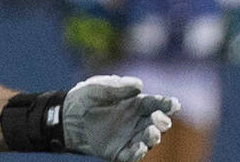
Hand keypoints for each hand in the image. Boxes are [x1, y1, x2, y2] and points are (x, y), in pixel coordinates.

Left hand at [62, 75, 178, 161]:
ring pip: (148, 140)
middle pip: (158, 123)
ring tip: (150, 133)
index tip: (174, 105)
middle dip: (162, 122)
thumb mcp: (98, 87)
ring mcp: (128, 137)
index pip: (157, 103)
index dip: (168, 104)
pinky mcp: (117, 152)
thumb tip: (139, 86)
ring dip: (153, 138)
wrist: (65, 119)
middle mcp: (136, 121)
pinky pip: (132, 155)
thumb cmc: (84, 98)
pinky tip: (139, 148)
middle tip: (158, 120)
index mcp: (136, 103)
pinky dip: (138, 153)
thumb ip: (118, 86)